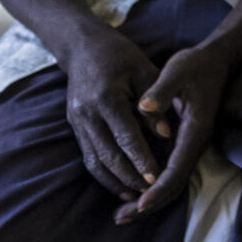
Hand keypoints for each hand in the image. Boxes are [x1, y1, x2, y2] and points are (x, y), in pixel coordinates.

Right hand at [62, 30, 161, 201]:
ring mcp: (76, 121)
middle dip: (129, 176)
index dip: (141, 158)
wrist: (82, 46)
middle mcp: (86, 113)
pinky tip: (120, 183)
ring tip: (136, 196)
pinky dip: (103, 173)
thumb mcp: (144, 70)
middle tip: (150, 193)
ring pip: (94, 160)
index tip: (156, 177)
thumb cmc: (120, 55)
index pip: (125, 136)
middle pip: (107, 154)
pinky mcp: (74, 126)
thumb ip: (155, 103)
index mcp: (105, 98)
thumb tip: (166, 135)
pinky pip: (88, 156)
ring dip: (114, 181)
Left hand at [115, 43, 232, 224]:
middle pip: (174, 185)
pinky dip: (152, 187)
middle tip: (121, 218)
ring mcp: (191, 146)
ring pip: (172, 183)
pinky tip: (133, 191)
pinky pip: (170, 173)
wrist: (216, 61)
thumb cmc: (195, 66)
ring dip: (149, 201)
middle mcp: (195, 143)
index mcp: (194, 130)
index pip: (176, 168)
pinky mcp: (184, 144)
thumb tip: (143, 107)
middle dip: (149, 204)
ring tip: (122, 213)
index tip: (139, 203)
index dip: (158, 188)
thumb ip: (161, 91)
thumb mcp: (177, 71)